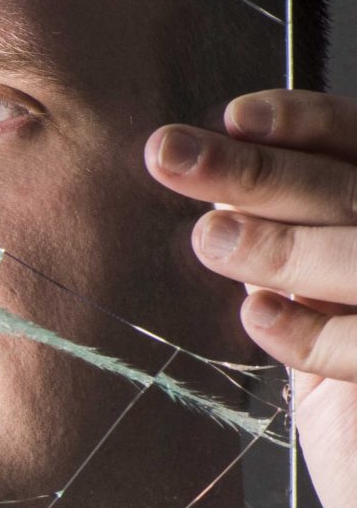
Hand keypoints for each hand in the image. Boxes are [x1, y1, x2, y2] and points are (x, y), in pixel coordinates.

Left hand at [148, 90, 356, 507]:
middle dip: (257, 171)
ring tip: (210, 239)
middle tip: (170, 156)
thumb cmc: (345, 391)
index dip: (305, 123)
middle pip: (349, 193)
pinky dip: (307, 331)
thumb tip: (203, 186)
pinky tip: (258, 317)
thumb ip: (283, 248)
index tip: (233, 117)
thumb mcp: (312, 303)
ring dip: (280, 244)